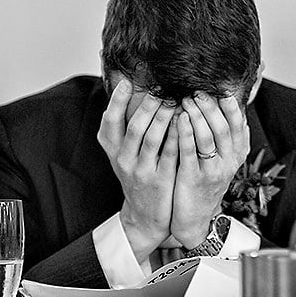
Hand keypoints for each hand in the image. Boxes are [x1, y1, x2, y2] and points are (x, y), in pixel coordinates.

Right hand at [96, 77, 178, 261]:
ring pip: (153, 139)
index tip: (127, 82)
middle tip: (160, 88)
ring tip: (176, 99)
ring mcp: (142, 171)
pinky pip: (171, 153)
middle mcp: (123, 160)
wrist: (146, 214)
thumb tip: (131, 89)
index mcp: (113, 150)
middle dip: (148, 105)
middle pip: (134, 128)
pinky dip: (178, 135)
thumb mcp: (125, 153)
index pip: (109, 122)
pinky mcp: (161, 180)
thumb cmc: (139, 173)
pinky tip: (187, 120)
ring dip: (164, 117)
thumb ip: (127, 127)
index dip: (116, 102)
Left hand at [170, 93, 249, 248]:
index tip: (220, 90)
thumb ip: (227, 137)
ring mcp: (212, 171)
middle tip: (197, 91)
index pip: (239, 124)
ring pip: (208, 137)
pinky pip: (189, 151)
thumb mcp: (224, 160)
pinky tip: (178, 119)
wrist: (194, 218)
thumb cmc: (206, 182)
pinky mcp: (193, 178)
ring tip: (185, 100)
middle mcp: (229, 162)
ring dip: (197, 116)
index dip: (230, 106)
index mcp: (237, 154)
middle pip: (223, 127)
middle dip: (210, 107)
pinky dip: (185, 133)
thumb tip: (231, 106)